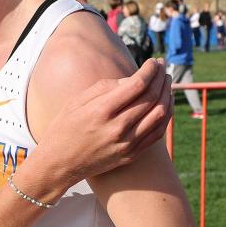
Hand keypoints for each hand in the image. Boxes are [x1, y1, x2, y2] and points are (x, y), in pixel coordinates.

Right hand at [37, 57, 171, 186]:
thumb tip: (131, 80)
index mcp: (101, 111)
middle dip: (160, 78)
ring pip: (160, 115)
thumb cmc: (63, 128)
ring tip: (166, 83)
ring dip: (167, 94)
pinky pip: (157, 133)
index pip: (137, 85)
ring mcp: (126, 144)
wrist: (58, 165)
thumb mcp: (76, 102)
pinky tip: (165, 104)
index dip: (149, 70)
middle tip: (161, 67)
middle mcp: (117, 128)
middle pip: (152, 97)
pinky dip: (165, 115)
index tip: (153, 61)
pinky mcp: (130, 155)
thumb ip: (104, 88)